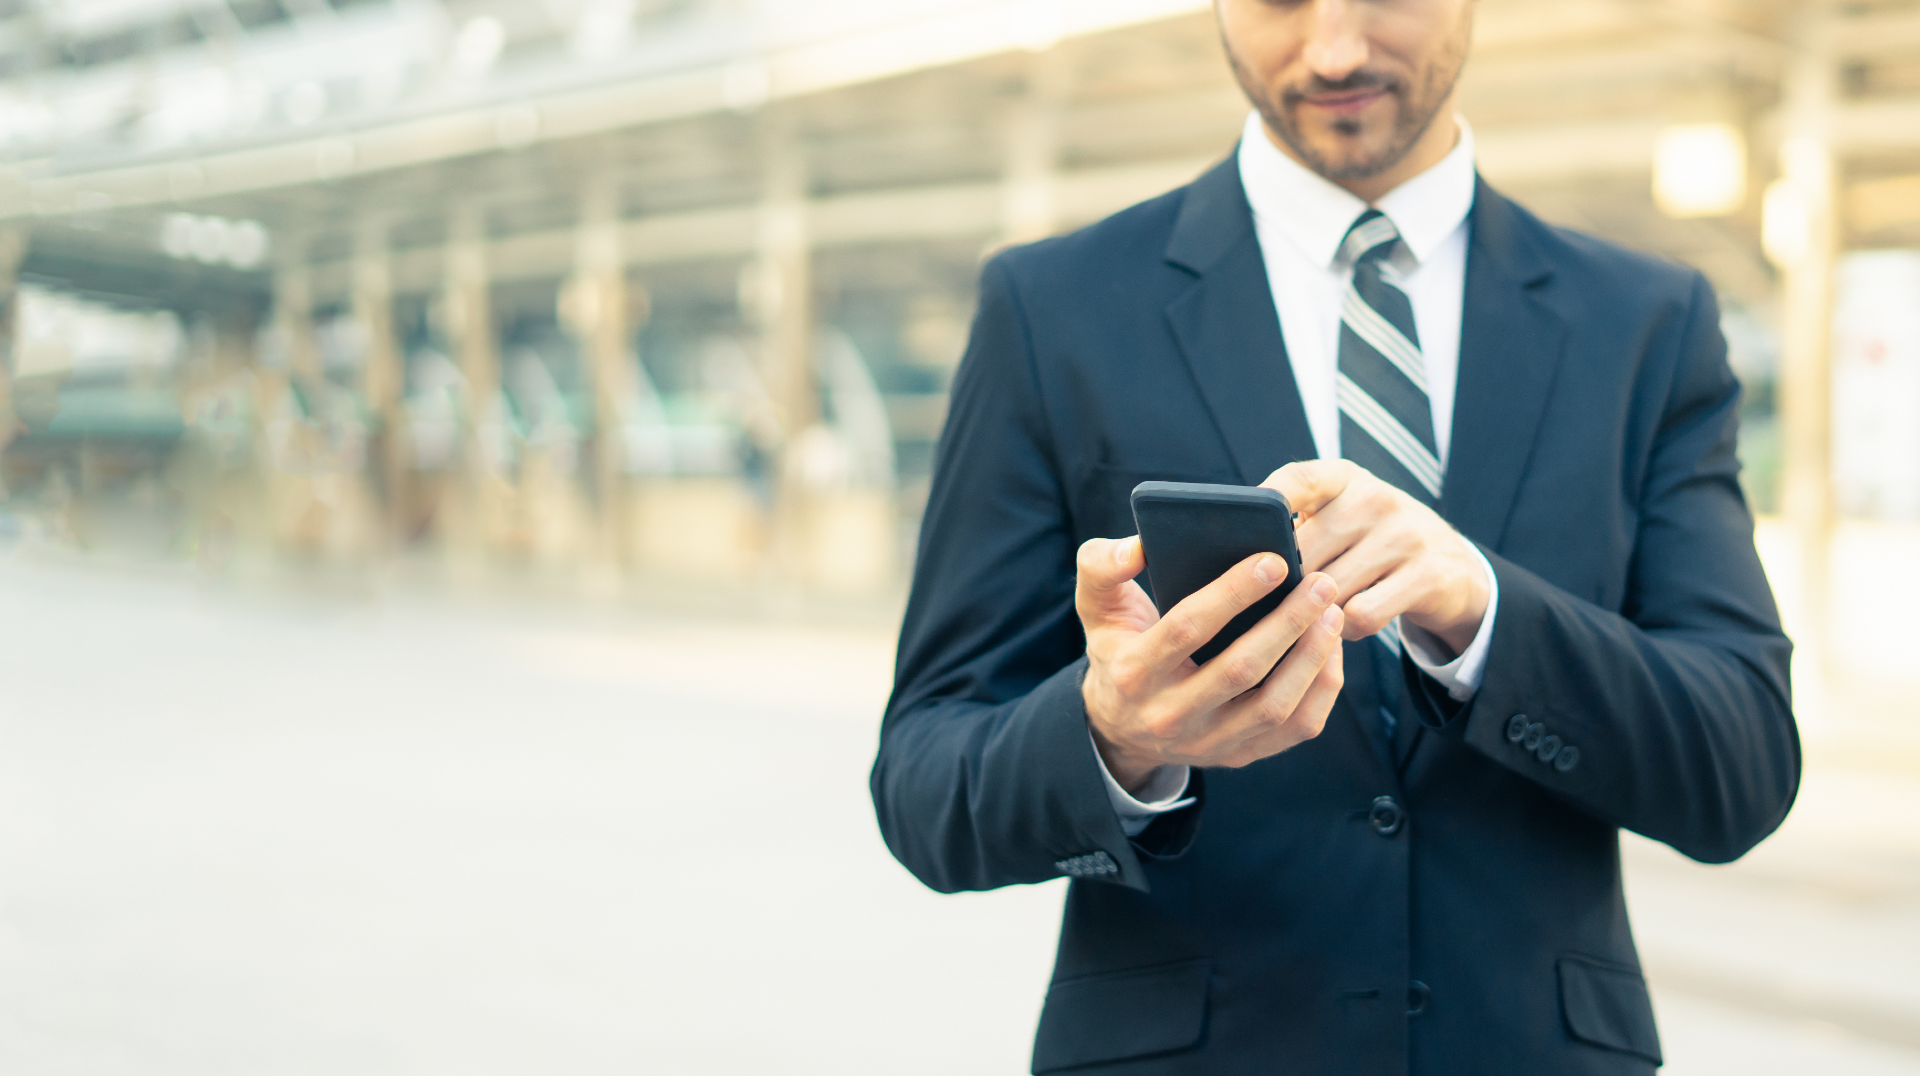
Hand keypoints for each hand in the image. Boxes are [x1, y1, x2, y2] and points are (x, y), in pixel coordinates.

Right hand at [1077, 535, 1346, 793]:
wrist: (1121, 725)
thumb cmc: (1118, 648)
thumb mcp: (1095, 607)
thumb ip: (1102, 566)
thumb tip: (1139, 545)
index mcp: (1133, 672)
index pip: (1187, 629)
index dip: (1232, 594)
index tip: (1273, 560)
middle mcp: (1169, 715)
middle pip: (1240, 670)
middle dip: (1288, 622)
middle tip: (1321, 582)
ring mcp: (1208, 742)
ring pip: (1274, 706)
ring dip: (1312, 657)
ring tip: (1331, 611)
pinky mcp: (1240, 754)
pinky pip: (1295, 728)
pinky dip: (1321, 687)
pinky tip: (1330, 647)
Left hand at [1261, 460, 1488, 655]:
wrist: (1452, 567)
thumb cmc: (1372, 543)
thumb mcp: (1341, 518)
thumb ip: (1296, 526)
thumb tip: (1233, 561)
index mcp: (1346, 479)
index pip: (1299, 479)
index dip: (1268, 501)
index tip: (1244, 525)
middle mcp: (1377, 499)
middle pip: (1305, 552)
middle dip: (1286, 585)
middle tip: (1279, 603)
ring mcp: (1406, 536)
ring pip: (1329, 590)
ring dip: (1316, 612)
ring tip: (1318, 612)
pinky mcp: (1427, 575)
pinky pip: (1360, 615)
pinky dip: (1346, 630)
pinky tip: (1347, 623)